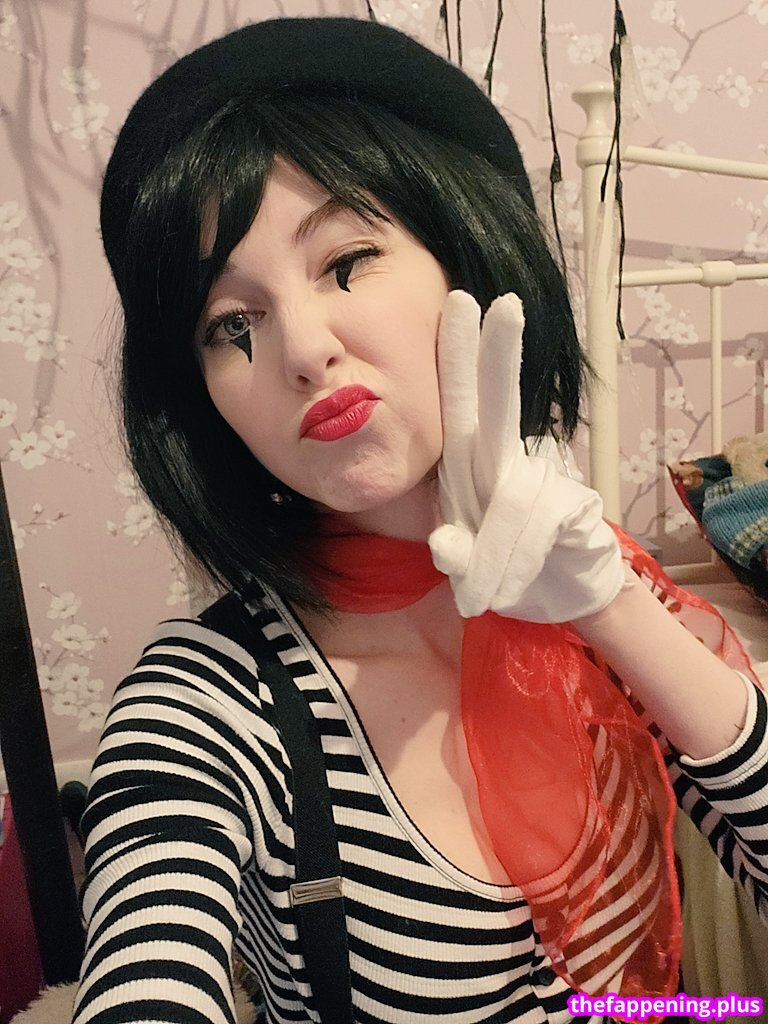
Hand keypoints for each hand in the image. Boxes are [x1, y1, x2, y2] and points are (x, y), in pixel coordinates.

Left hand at [428, 290, 625, 621]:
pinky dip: (516, 562)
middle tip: (503, 303)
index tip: (458, 301)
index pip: (462, 404)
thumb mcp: (469, 560)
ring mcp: (547, 481)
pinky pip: (538, 528)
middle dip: (498, 356)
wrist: (570, 596)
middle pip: (501, 404)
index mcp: (474, 465)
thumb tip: (444, 544)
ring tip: (481, 597)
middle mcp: (508, 463)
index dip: (460, 356)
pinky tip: (505, 586)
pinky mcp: (577, 507)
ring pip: (514, 499)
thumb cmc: (512, 564)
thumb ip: (457, 549)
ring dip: (494, 555)